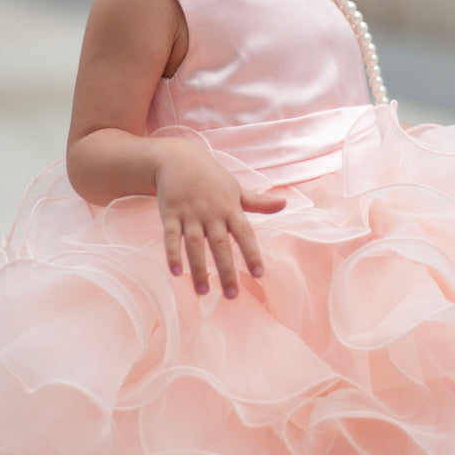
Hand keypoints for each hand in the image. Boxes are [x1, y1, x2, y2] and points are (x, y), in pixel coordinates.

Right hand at [153, 140, 285, 298]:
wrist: (179, 158)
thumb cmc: (211, 177)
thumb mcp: (236, 188)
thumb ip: (258, 201)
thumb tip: (284, 203)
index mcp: (230, 208)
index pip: (245, 234)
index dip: (252, 253)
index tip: (259, 274)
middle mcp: (211, 213)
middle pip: (220, 245)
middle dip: (226, 270)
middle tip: (232, 295)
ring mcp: (190, 214)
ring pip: (195, 245)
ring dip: (199, 269)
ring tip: (204, 291)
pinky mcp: (170, 214)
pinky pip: (171, 237)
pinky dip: (173, 254)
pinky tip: (176, 273)